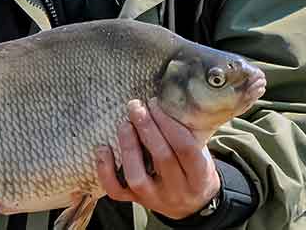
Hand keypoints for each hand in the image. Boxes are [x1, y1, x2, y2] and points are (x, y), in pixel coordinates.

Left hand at [96, 98, 220, 219]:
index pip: (185, 148)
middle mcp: (177, 190)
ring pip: (137, 178)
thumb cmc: (195, 170)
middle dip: (147, 128)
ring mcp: (155, 199)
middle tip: (136, 107)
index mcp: (199, 176)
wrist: (192, 206)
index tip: (155, 103)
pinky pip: (117, 192)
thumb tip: (165, 100)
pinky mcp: (136, 202)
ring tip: (124, 125)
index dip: (169, 123)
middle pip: (162, 159)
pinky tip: (102, 149)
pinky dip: (106, 171)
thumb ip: (187, 134)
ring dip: (128, 148)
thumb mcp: (202, 153)